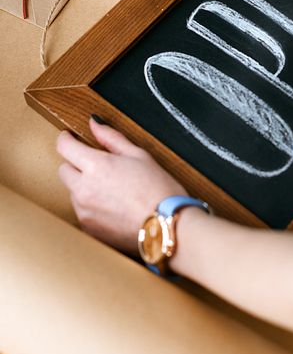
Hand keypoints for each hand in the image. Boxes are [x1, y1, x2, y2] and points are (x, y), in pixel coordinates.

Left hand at [57, 117, 186, 255]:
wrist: (166, 226)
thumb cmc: (158, 190)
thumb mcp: (138, 155)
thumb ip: (111, 138)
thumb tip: (95, 124)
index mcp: (96, 166)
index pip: (64, 146)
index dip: (66, 138)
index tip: (70, 137)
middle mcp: (84, 189)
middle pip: (64, 170)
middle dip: (77, 165)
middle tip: (99, 167)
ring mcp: (84, 211)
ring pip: (73, 192)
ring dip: (84, 187)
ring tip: (112, 190)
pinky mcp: (88, 229)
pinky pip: (81, 212)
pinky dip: (91, 207)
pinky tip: (113, 207)